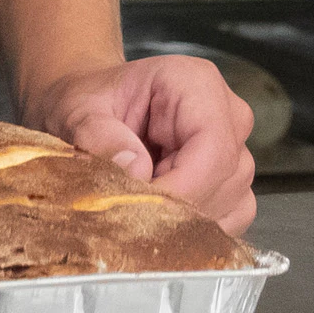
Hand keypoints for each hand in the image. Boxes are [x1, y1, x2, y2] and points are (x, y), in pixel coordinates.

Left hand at [31, 56, 256, 233]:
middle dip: (176, 207)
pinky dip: (195, 229)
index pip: (212, 146)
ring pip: (233, 203)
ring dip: (185, 220)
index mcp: (195, 84)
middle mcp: (227, 114)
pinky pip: (232, 217)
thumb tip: (135, 171)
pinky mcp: (233, 181)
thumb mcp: (77, 111)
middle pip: (224, 178)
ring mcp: (236, 148)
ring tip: (140, 205)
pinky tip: (160, 215)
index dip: (180, 188)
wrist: (96, 109)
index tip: (138, 208)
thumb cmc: (91, 104)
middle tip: (128, 212)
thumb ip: (99, 136)